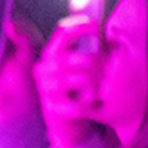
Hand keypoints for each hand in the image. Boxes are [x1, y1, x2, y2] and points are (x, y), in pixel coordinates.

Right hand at [34, 21, 107, 147]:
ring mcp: (46, 89)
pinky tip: (91, 102)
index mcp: (49, 56)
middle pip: (72, 57)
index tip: (96, 25)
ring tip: (99, 87)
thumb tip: (99, 28)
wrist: (63, 122)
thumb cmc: (73, 91)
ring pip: (78, 79)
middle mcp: (43, 70)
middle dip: (92, 61)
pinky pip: (77, 103)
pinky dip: (88, 102)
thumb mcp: (74, 68)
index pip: (62, 34)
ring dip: (94, 83)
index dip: (79, 27)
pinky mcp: (53, 108)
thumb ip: (82, 50)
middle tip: (104, 68)